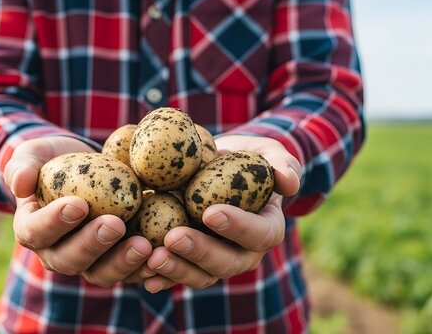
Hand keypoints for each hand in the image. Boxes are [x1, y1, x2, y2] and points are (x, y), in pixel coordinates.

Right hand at [4, 137, 152, 286]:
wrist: (86, 172)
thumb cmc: (55, 161)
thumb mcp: (35, 154)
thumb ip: (23, 165)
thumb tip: (19, 184)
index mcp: (32, 229)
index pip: (36, 231)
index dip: (55, 222)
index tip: (79, 204)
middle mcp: (56, 253)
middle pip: (70, 259)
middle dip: (93, 244)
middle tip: (115, 224)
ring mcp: (88, 263)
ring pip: (101, 273)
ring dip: (123, 263)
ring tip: (144, 246)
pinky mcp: (115, 264)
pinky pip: (130, 274)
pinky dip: (146, 269)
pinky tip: (162, 256)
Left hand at [142, 135, 301, 291]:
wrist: (215, 168)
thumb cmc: (245, 158)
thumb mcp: (267, 152)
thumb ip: (282, 162)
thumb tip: (289, 182)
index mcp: (266, 228)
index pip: (259, 234)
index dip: (237, 227)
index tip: (210, 212)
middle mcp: (244, 253)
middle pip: (227, 263)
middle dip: (200, 252)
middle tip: (173, 237)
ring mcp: (216, 262)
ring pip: (201, 276)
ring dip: (176, 270)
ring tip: (153, 257)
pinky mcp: (191, 264)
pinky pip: (177, 277)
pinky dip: (160, 278)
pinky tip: (142, 274)